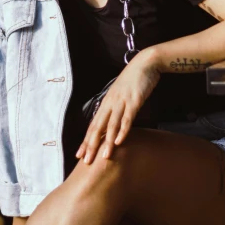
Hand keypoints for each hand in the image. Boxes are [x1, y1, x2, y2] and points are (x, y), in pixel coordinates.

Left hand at [76, 48, 159, 164]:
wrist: (145, 63)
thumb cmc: (134, 80)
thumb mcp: (121, 94)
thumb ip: (115, 108)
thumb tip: (111, 123)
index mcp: (106, 103)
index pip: (93, 125)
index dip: (86, 140)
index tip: (79, 155)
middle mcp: (110, 103)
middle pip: (98, 127)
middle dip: (91, 145)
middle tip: (85, 161)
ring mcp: (121, 102)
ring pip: (111, 125)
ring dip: (107, 142)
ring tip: (104, 157)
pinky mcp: (134, 101)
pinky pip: (127, 118)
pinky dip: (122, 130)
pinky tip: (119, 141)